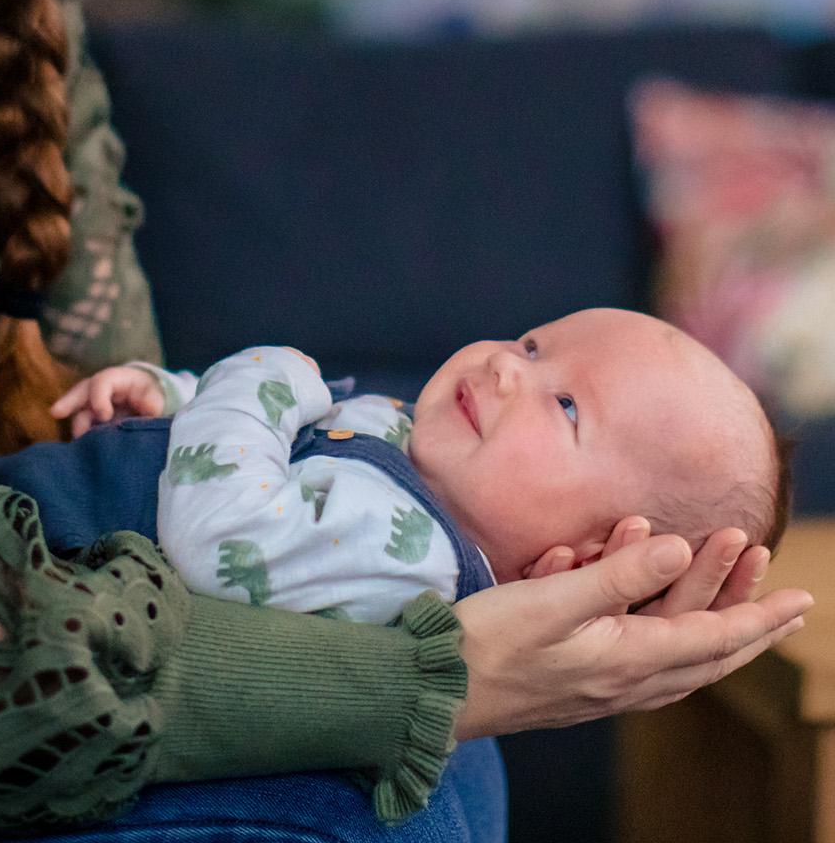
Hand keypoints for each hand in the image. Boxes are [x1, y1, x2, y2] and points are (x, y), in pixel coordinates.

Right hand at [50, 365, 164, 437]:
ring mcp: (94, 405)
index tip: (104, 416)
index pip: (102, 381)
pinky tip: (81, 451)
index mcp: (117, 379)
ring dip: (78, 427)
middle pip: (82, 391)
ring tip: (79, 445)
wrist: (149, 403)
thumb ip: (153, 401)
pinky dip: (82, 437)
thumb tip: (149, 408)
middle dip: (69, 401)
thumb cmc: (150, 395)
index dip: (99, 397)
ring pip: (80, 413)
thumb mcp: (155, 394)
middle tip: (55, 412)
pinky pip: (84, 427)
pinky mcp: (93, 421)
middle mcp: (101, 390)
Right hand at [452, 529, 811, 739]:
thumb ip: (619, 574)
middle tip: (788, 598)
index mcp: (629, 661)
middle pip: (709, 654)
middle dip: (751, 621)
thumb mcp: (554, 600)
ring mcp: (607, 688)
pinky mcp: (586, 684)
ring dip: (715, 622)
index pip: (714, 636)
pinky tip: (673, 626)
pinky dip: (675, 635)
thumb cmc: (491, 643)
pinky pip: (650, 661)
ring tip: (740, 595)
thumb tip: (679, 548)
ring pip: (682, 658)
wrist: (440, 691)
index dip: (760, 615)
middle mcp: (628, 681)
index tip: (802, 597)